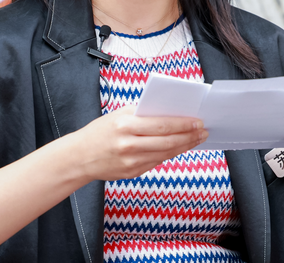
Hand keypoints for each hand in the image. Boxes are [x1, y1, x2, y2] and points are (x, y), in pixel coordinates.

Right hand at [70, 105, 207, 180]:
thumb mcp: (118, 115)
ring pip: (166, 154)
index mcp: (125, 125)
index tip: (198, 120)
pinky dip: (171, 154)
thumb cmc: (100, 131)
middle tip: (203, 131)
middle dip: (189, 136)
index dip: (183, 124)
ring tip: (197, 139)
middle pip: (168, 141)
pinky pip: (157, 162)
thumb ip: (141, 113)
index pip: (161, 124)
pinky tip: (180, 147)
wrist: (79, 157)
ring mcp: (131, 161)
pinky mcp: (133, 173)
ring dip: (185, 146)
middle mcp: (129, 144)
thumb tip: (170, 111)